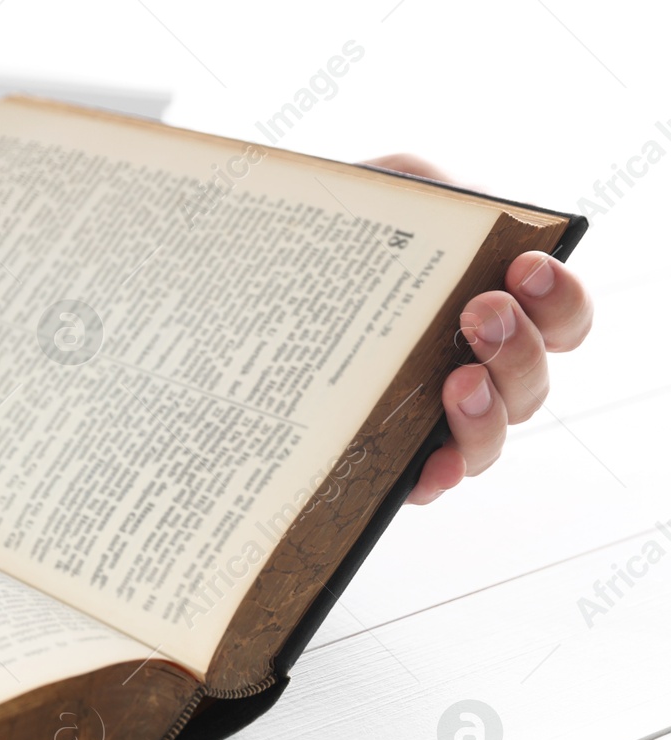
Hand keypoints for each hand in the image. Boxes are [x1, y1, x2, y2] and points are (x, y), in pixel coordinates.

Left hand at [364, 154, 594, 504]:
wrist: (245, 286)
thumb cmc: (331, 244)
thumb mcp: (385, 195)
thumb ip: (438, 192)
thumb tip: (477, 208)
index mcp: (489, 312)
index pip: (559, 319)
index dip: (560, 299)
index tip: (527, 267)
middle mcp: (476, 371)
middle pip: (532, 381)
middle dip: (518, 345)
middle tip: (479, 311)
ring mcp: (434, 421)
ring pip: (493, 436)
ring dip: (489, 410)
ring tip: (458, 380)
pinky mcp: (389, 462)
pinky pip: (431, 482)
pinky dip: (442, 474)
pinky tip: (434, 462)